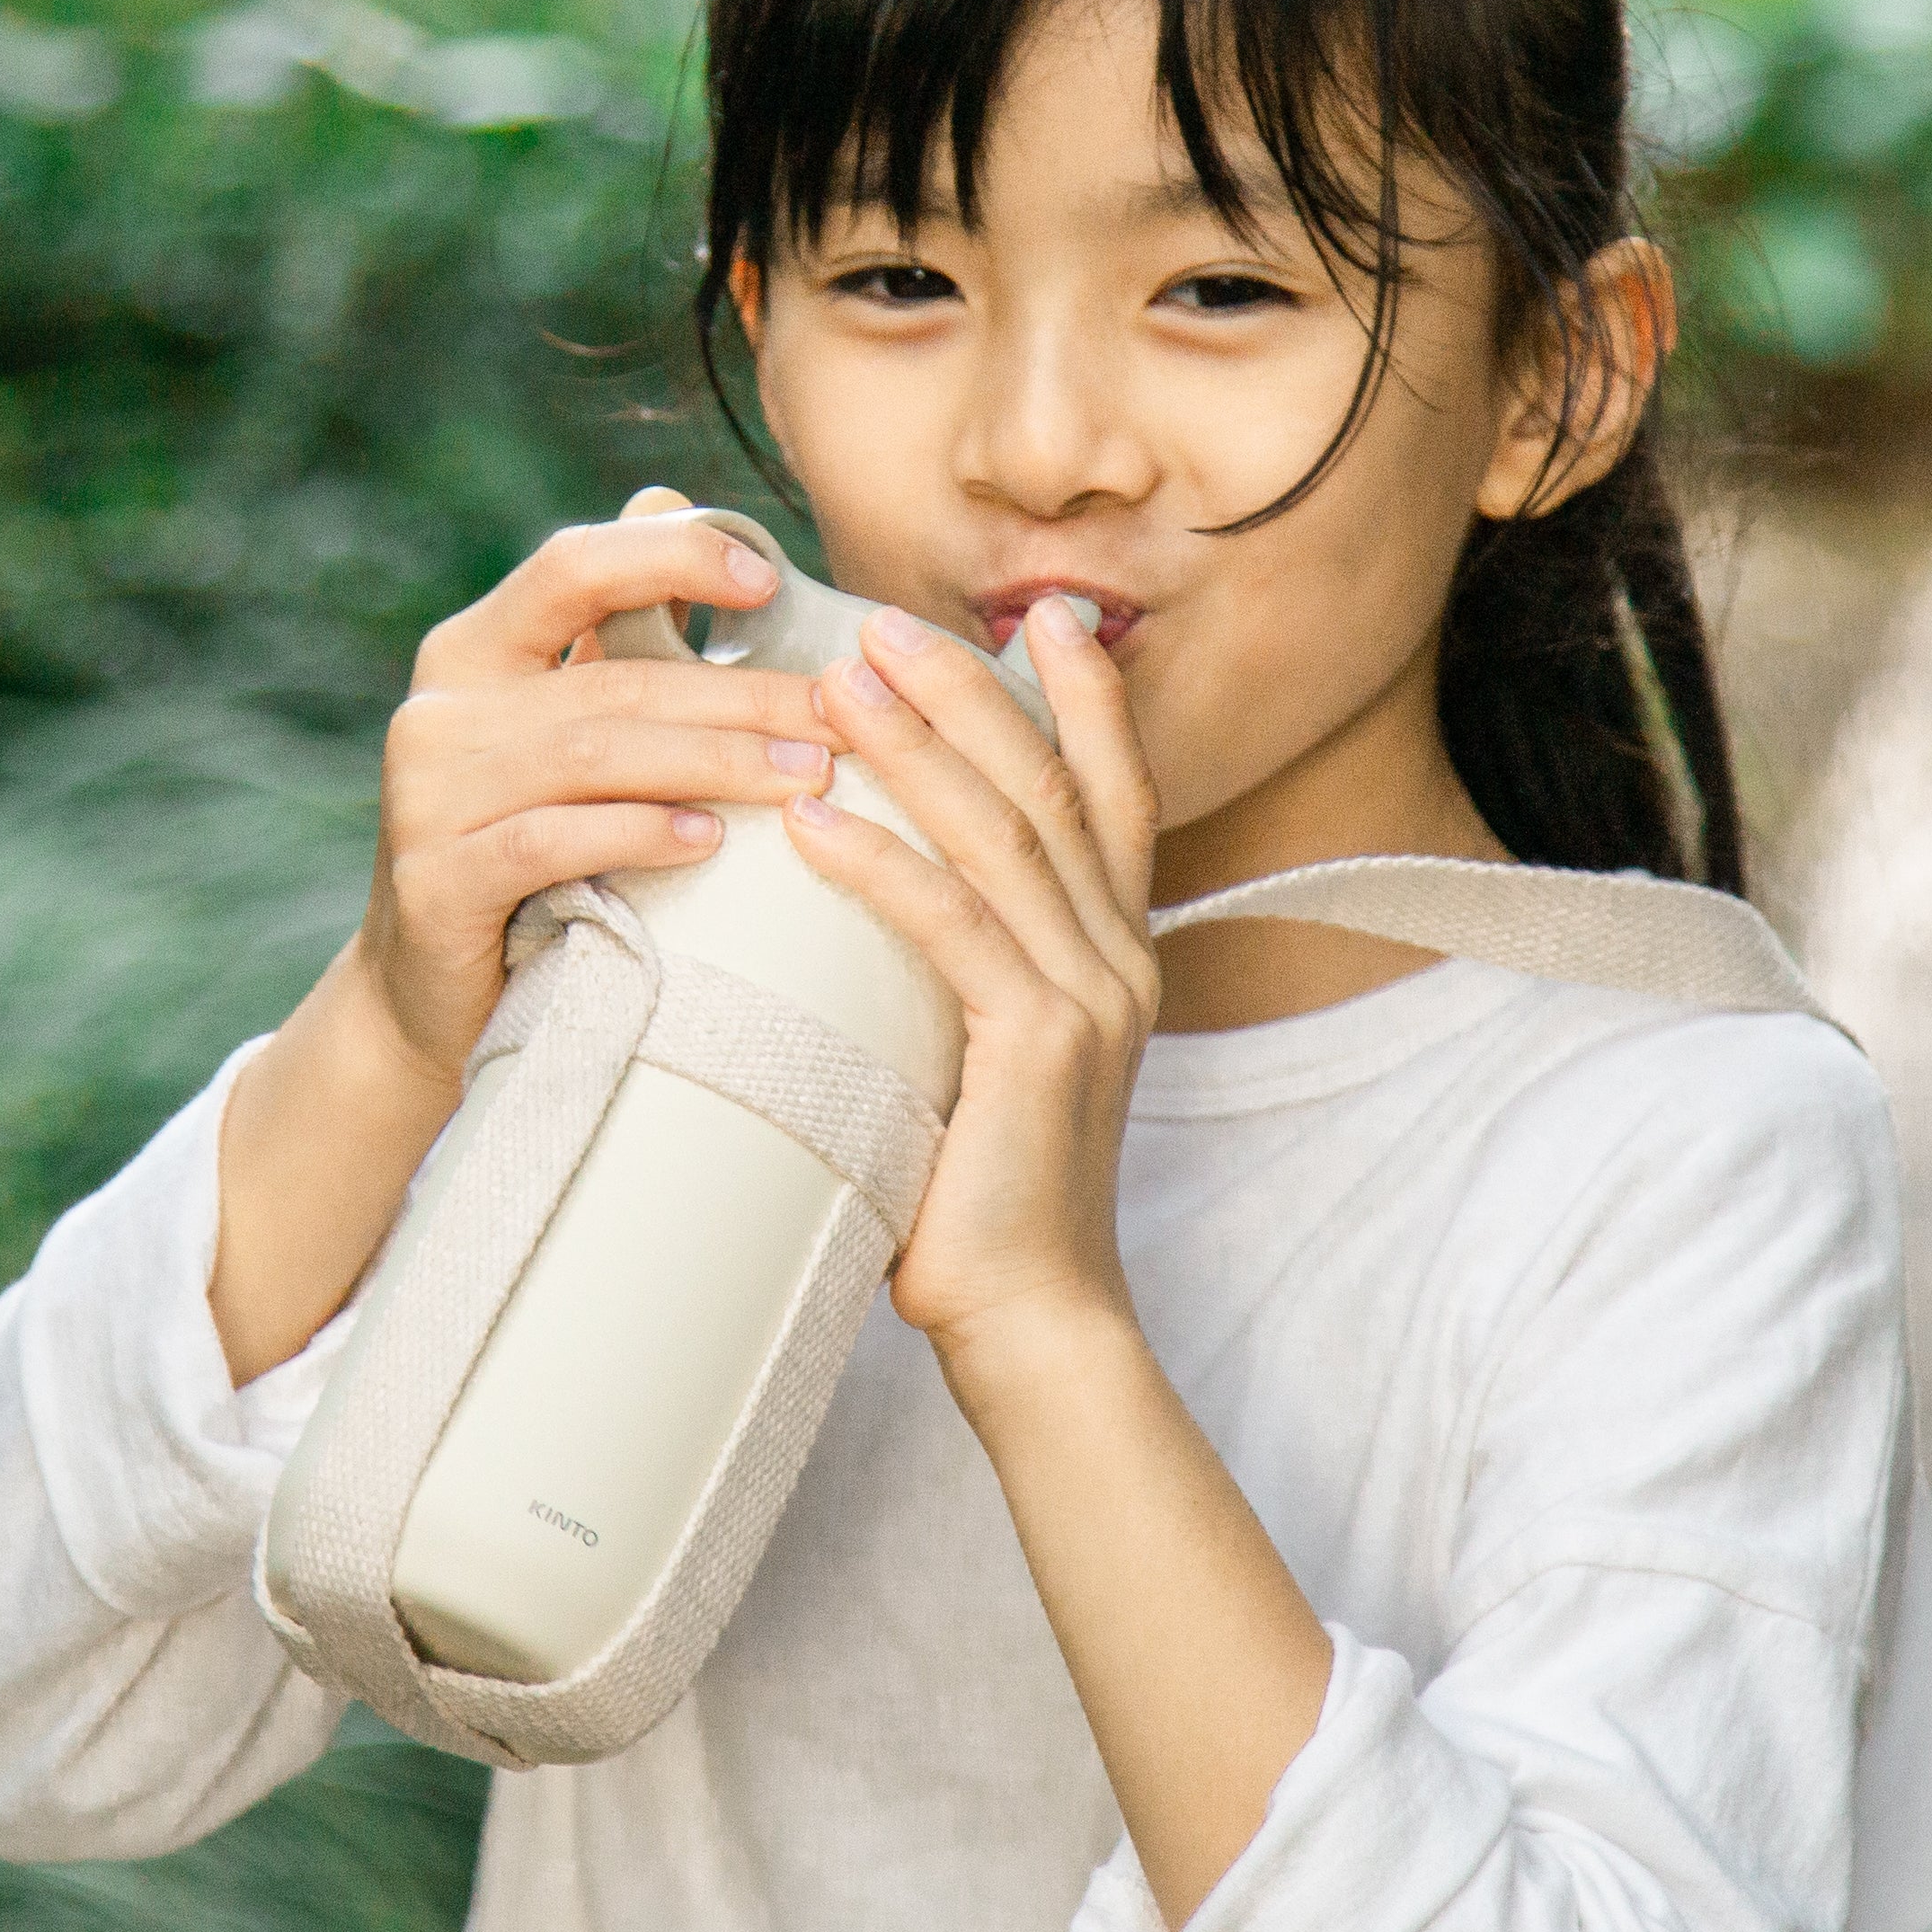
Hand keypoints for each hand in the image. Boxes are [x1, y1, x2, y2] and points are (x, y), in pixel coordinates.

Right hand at [349, 489, 840, 1083]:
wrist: (432, 999)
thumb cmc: (531, 851)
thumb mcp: (564, 737)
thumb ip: (610, 636)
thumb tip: (666, 494)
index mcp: (472, 651)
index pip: (573, 566)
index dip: (670, 556)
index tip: (767, 578)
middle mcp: (438, 709)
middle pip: (612, 678)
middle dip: (742, 695)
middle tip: (840, 718)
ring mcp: (426, 796)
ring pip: (592, 757)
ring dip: (714, 763)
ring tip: (806, 779)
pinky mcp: (433, 881)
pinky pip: (551, 842)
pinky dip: (638, 834)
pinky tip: (709, 840)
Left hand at [786, 595, 1162, 1370]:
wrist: (1036, 1318)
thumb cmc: (983, 1195)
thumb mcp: (986, 1058)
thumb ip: (966, 973)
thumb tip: (873, 894)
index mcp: (1117, 955)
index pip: (1114, 794)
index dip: (1086, 698)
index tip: (1046, 613)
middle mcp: (1119, 961)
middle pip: (1049, 787)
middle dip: (969, 691)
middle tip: (884, 623)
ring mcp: (1087, 1000)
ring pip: (1001, 836)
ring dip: (914, 749)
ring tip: (837, 682)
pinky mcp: (1037, 1047)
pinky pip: (952, 928)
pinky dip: (879, 866)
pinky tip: (812, 824)